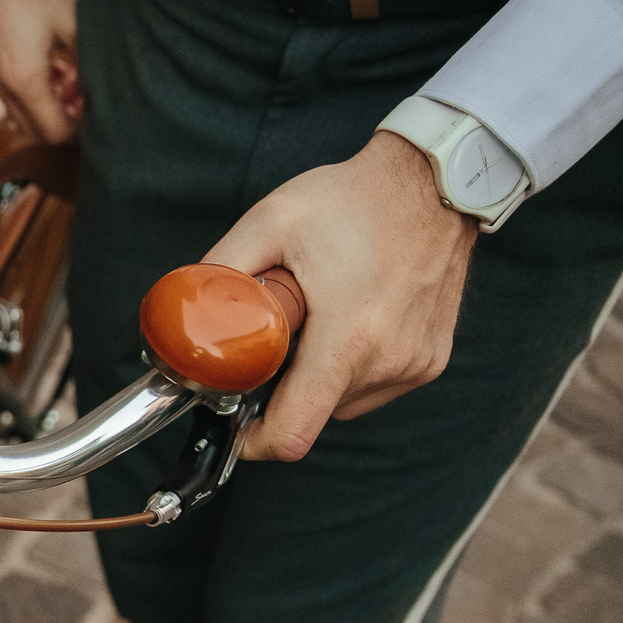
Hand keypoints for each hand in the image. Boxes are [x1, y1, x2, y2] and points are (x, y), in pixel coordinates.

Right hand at [0, 0, 83, 142]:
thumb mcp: (76, 20)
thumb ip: (86, 65)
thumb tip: (97, 94)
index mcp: (23, 77)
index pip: (52, 133)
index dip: (79, 129)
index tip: (96, 109)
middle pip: (30, 128)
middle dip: (58, 118)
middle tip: (81, 92)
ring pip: (14, 106)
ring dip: (39, 99)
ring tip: (62, 67)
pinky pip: (0, 83)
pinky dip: (22, 81)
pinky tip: (39, 50)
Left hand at [205, 132, 477, 461]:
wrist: (436, 179)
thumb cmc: (354, 199)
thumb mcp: (269, 223)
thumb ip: (220, 273)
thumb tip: (185, 316)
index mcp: (348, 337)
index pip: (293, 432)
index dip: (253, 442)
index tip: (235, 425)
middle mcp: (389, 360)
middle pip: (312, 414)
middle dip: (281, 389)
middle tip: (276, 337)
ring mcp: (415, 364)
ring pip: (340, 404)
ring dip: (316, 378)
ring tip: (321, 318)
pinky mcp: (431, 361)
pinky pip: (372, 388)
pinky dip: (350, 368)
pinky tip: (351, 321)